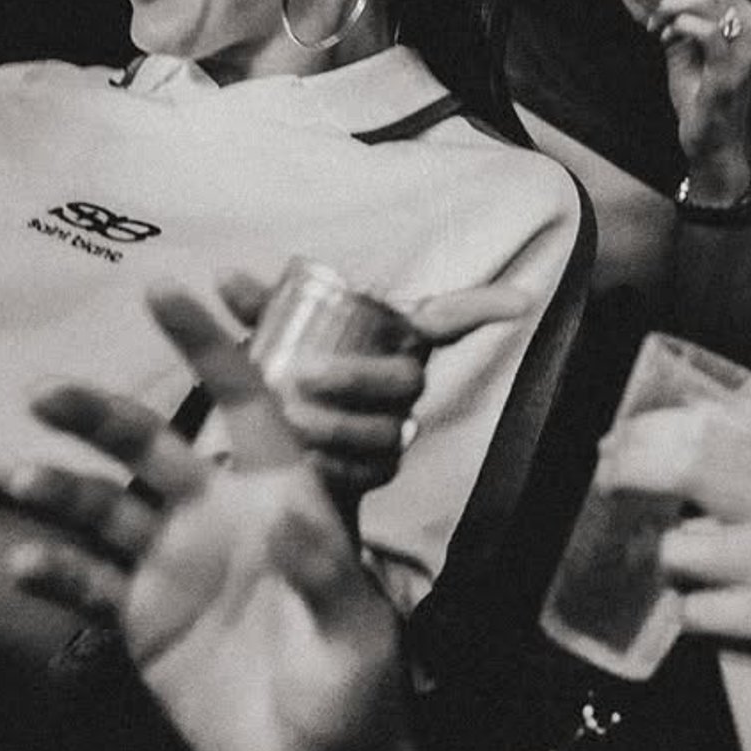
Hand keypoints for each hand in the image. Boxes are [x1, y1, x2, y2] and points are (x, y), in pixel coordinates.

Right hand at [9, 284, 415, 750]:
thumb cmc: (356, 692)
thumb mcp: (356, 633)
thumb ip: (324, 573)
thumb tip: (287, 518)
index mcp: (278, 496)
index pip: (242, 402)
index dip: (206, 347)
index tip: (160, 291)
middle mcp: (217, 515)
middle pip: (149, 445)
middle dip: (98, 415)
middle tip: (45, 392)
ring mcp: (172, 565)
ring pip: (104, 507)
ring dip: (60, 488)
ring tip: (19, 479)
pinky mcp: (140, 620)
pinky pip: (88, 583)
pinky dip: (54, 569)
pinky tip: (24, 563)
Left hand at [216, 266, 539, 522]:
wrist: (273, 452)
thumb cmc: (285, 375)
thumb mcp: (271, 339)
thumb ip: (257, 310)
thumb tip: (226, 277)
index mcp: (390, 340)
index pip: (448, 318)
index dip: (484, 305)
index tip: (524, 301)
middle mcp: (402, 382)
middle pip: (405, 379)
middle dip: (359, 376)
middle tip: (305, 374)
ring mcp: (394, 429)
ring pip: (389, 429)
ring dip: (342, 424)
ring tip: (292, 421)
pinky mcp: (376, 473)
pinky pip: (373, 473)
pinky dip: (338, 467)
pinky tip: (305, 464)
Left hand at [602, 0, 750, 175]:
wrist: (712, 140)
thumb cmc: (697, 92)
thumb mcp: (671, 42)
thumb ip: (652, 10)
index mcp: (739, 10)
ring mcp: (746, 45)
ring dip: (666, 2)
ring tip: (651, 23)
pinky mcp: (734, 68)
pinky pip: (708, 31)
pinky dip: (680, 25)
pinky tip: (665, 35)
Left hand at [609, 407, 750, 693]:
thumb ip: (743, 462)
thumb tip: (668, 424)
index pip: (710, 430)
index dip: (649, 431)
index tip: (613, 441)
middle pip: (690, 470)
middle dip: (632, 472)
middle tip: (606, 482)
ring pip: (678, 549)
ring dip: (665, 563)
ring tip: (686, 573)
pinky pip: (692, 610)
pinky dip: (686, 613)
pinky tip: (709, 613)